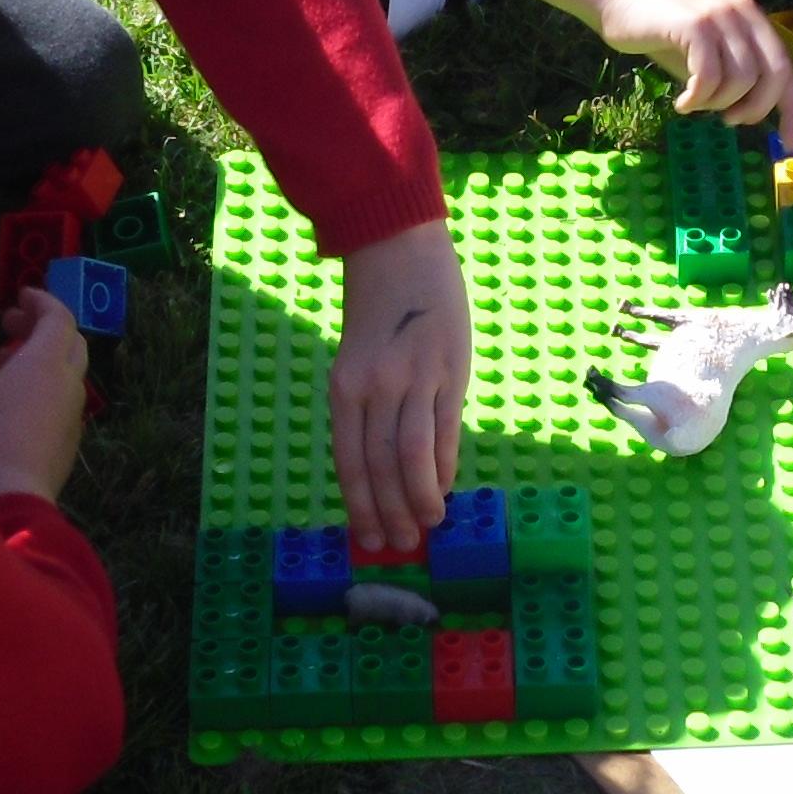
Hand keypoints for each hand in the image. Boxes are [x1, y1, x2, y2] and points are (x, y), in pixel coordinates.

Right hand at [0, 288, 88, 502]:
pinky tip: (15, 400)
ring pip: (68, 370)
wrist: (11, 493)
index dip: (41, 301)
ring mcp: (74, 411)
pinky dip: (46, 384)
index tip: (21, 296)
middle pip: (69, 340)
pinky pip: (63, 397)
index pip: (59, 316)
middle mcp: (70, 381)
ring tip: (5, 365)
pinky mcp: (72, 437)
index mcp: (48, 361)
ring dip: (43, 357)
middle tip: (10, 327)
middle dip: (42, 326)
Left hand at [331, 219, 470, 553]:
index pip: (351, 462)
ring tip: (428, 525)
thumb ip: (369, 410)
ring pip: (412, 455)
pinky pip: (444, 430)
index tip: (370, 538)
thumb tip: (385, 471)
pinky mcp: (448, 369)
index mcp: (344, 388)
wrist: (401, 249)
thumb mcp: (359, 362)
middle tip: (401, 543)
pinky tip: (445, 488)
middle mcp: (373, 387)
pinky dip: (444, 466)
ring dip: (420, 498)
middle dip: (390, 512)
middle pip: (380, 466)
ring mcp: (412, 378)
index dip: (361, 506)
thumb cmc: (379, 310)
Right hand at [596, 0, 792, 145]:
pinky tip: (682, 103)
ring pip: (741, 79)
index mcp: (754, 19)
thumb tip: (751, 114)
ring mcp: (720, 16)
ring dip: (717, 104)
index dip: (791, 110)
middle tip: (728, 120)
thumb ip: (733, 77)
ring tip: (694, 103)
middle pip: (773, 76)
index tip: (789, 143)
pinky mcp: (695, 24)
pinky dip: (697, 98)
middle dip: (754, 109)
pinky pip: (709, 76)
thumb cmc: (664, 32)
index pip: (787, 70)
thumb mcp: (707, 56)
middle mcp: (744, 12)